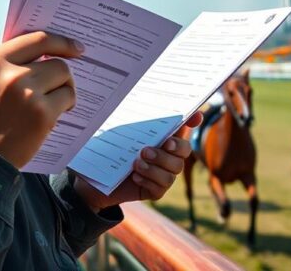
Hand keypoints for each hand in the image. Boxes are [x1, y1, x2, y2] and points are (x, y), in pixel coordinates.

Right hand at [0, 31, 83, 168]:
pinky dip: (66, 106)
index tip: (74, 47)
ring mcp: (27, 91)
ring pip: (64, 76)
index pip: (36, 39)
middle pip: (55, 59)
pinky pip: (67, 98)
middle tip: (64, 84)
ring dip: (65, 89)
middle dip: (62, 73)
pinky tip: (54, 116)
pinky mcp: (42, 112)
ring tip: (56, 103)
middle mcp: (9, 71)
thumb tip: (42, 55)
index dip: (60, 41)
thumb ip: (5, 65)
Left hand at [73, 112, 202, 211]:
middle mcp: (167, 154)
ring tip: (136, 163)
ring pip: (173, 171)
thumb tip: (130, 98)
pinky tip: (134, 177)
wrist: (95, 179)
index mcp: (161, 137)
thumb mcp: (119, 135)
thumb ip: (133, 124)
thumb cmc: (109, 152)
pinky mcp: (156, 191)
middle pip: (184, 150)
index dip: (192, 119)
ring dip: (155, 166)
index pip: (183, 126)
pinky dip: (148, 180)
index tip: (195, 116)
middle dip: (173, 148)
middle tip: (149, 148)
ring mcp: (164, 174)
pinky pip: (160, 187)